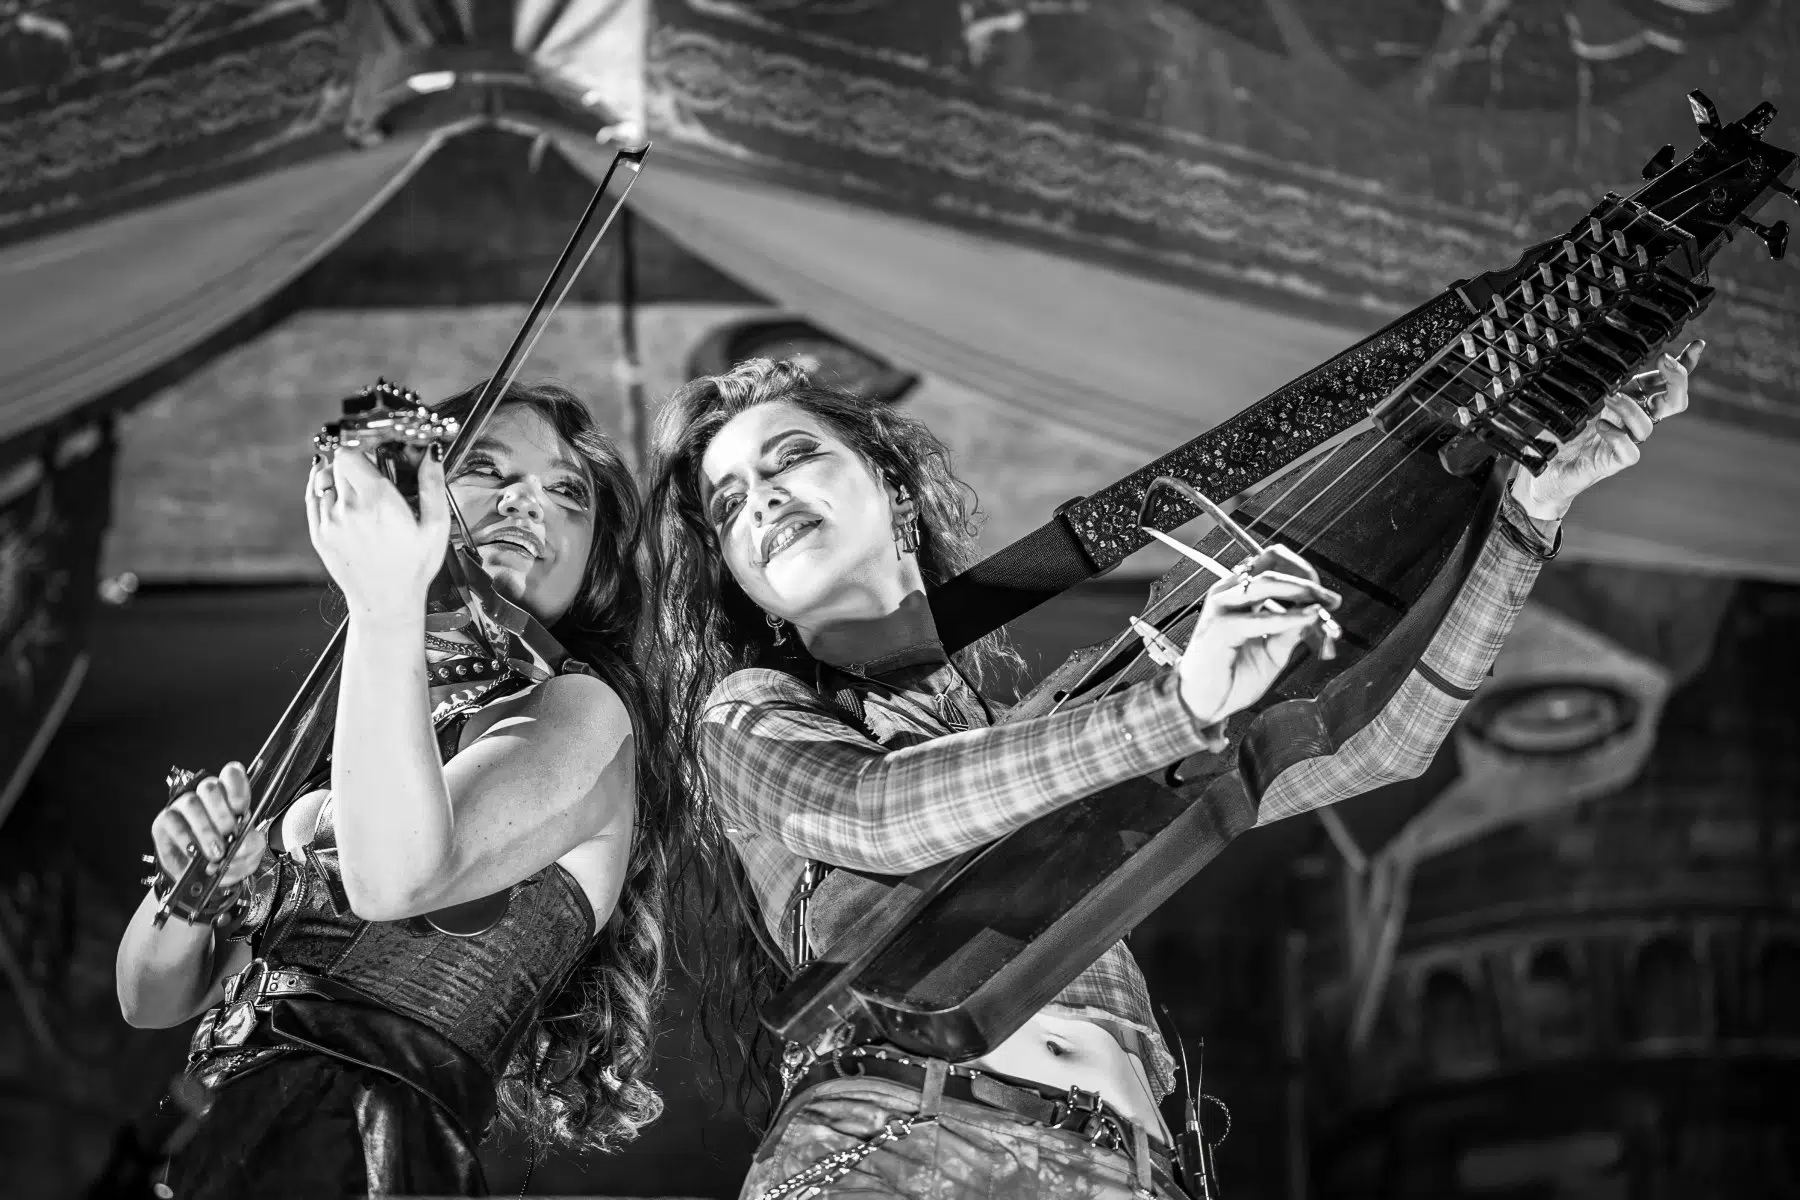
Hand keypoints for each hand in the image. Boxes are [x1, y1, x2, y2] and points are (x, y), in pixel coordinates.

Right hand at [150, 762, 266, 888]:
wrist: (203, 878)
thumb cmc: (228, 856)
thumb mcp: (248, 851)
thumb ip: (251, 844)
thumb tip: (241, 845)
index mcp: (229, 795)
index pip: (231, 774)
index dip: (236, 789)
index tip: (241, 810)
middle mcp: (204, 795)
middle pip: (209, 787)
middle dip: (222, 814)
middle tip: (230, 837)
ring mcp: (182, 806)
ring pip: (191, 803)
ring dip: (205, 830)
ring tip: (216, 853)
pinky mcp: (164, 821)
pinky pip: (172, 821)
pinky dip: (185, 839)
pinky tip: (194, 853)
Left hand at [305, 443, 449, 623]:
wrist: (386, 602)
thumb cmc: (413, 567)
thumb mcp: (435, 527)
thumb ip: (433, 484)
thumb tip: (431, 453)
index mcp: (378, 501)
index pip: (351, 452)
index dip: (363, 449)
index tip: (374, 455)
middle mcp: (348, 508)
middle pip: (338, 463)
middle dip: (355, 463)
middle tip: (372, 475)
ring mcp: (329, 521)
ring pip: (324, 478)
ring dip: (338, 476)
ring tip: (357, 489)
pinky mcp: (319, 533)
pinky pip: (313, 497)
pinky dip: (322, 489)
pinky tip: (338, 494)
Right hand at [1178, 545, 1341, 726]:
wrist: (1204, 704)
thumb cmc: (1232, 677)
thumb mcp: (1273, 652)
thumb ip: (1291, 631)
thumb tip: (1317, 613)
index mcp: (1237, 594)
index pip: (1272, 563)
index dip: (1302, 572)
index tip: (1326, 596)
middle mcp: (1228, 593)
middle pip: (1271, 564)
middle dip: (1307, 581)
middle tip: (1332, 599)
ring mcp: (1222, 607)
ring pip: (1267, 581)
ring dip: (1300, 590)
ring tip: (1322, 606)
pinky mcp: (1220, 628)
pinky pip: (1262, 617)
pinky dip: (1290, 617)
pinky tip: (1307, 619)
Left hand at [1511, 340, 1702, 520]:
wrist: (1544, 467)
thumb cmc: (1560, 427)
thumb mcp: (1577, 394)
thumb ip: (1595, 378)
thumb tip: (1604, 351)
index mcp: (1630, 399)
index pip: (1664, 383)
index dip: (1684, 366)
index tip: (1697, 345)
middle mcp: (1632, 419)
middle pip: (1673, 403)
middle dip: (1677, 380)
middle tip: (1664, 361)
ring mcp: (1625, 441)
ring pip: (1647, 426)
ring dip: (1631, 407)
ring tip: (1609, 397)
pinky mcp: (1612, 462)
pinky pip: (1630, 452)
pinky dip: (1618, 437)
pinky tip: (1601, 427)